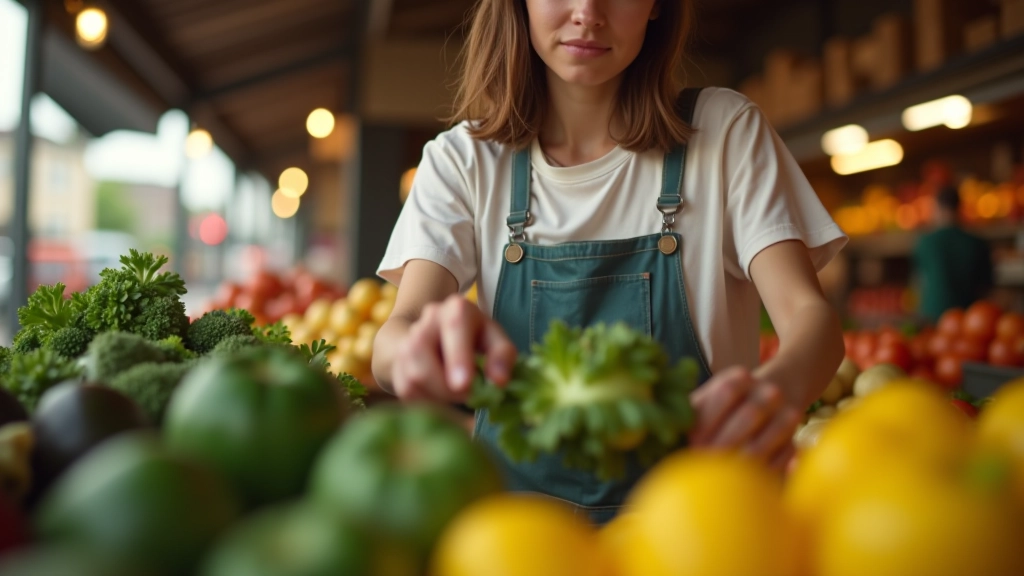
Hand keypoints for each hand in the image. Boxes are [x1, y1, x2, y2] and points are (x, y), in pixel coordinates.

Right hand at [391, 294, 516, 402]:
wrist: (439, 334)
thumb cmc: (475, 338)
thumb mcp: (495, 339)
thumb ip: (503, 356)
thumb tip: (499, 381)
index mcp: (456, 309)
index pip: (453, 326)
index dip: (457, 356)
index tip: (463, 385)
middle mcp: (427, 320)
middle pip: (422, 352)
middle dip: (445, 386)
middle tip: (468, 398)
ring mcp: (407, 341)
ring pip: (412, 376)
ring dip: (438, 396)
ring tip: (457, 396)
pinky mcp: (397, 364)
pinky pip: (406, 391)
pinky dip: (427, 402)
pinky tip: (442, 398)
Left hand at [688, 367, 802, 471]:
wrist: (772, 394)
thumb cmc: (725, 406)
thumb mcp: (706, 401)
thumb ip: (690, 416)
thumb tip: (666, 435)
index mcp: (739, 378)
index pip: (727, 392)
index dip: (710, 419)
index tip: (693, 443)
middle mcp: (767, 391)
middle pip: (750, 415)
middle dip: (726, 443)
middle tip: (707, 465)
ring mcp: (787, 412)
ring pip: (773, 434)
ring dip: (747, 458)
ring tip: (726, 477)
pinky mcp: (796, 438)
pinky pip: (788, 453)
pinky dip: (769, 468)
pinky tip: (749, 482)